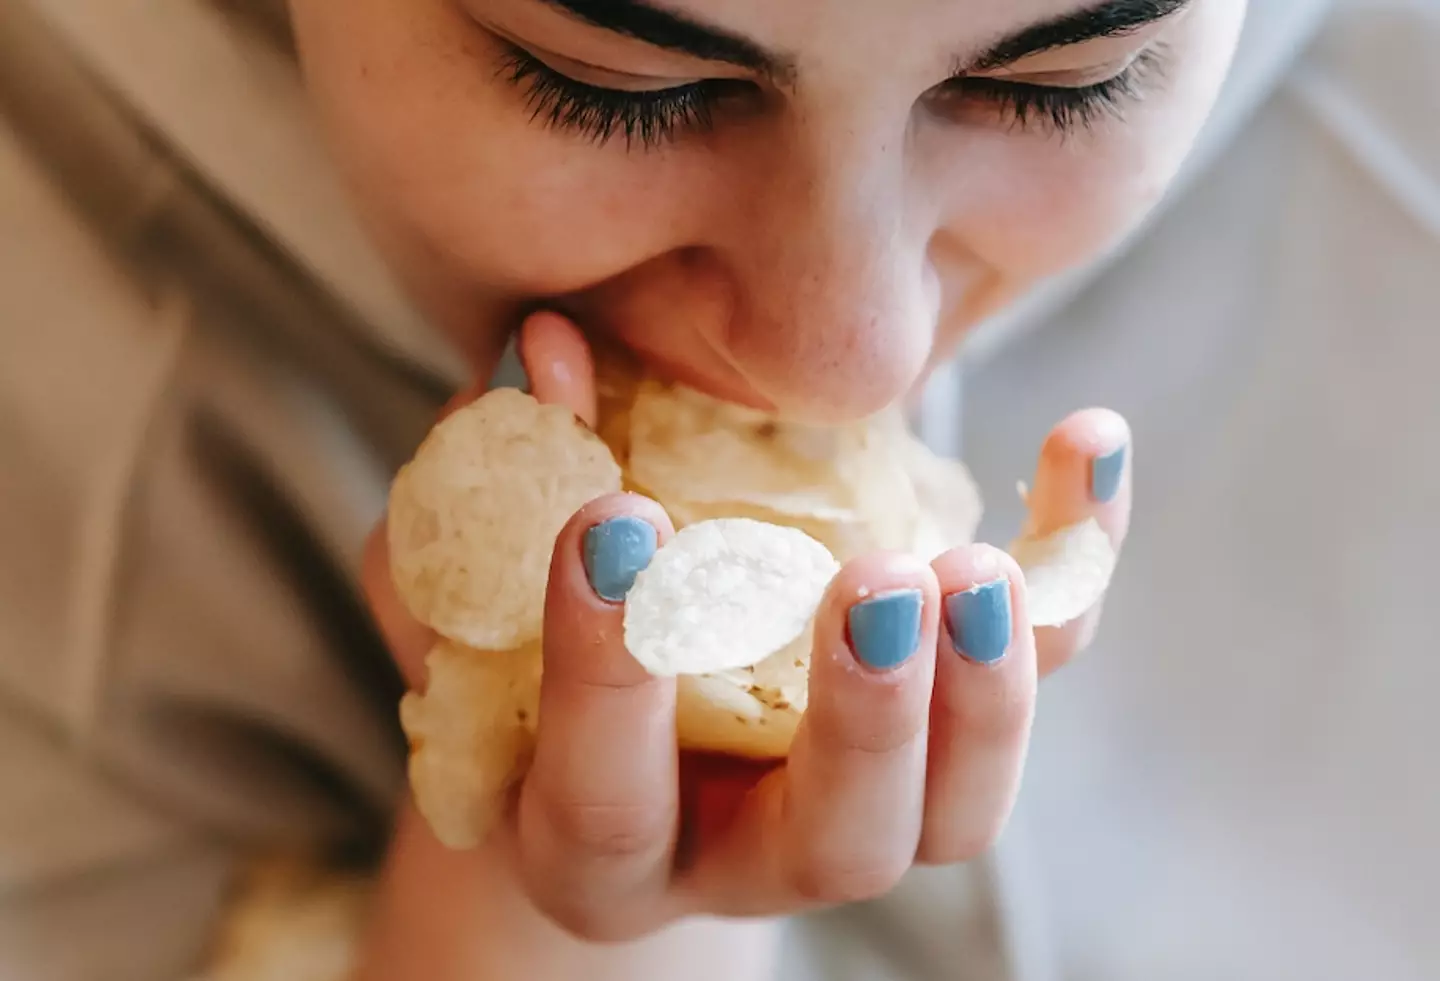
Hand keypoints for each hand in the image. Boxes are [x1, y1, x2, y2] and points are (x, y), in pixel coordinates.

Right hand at [362, 311, 1131, 941]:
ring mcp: (865, 805)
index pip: (605, 796)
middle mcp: (746, 854)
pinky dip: (1072, 566)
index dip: (607, 674)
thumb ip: (489, 490)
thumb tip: (548, 348)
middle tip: (873, 585)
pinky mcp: (949, 726)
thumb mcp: (472, 584)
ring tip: (977, 563)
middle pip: (835, 846)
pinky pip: (1039, 668)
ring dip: (987, 689)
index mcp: (601, 840)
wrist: (629, 717)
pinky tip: (1088, 441)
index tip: (615, 522)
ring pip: (959, 809)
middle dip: (863, 721)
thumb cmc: (518, 652)